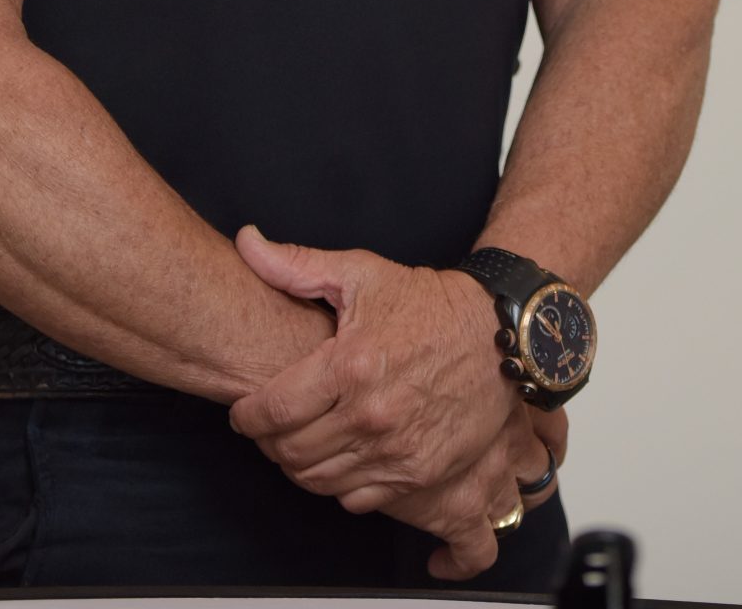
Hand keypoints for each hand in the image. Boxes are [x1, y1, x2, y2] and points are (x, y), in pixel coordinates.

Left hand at [229, 227, 557, 579]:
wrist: (499, 335)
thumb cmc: (428, 302)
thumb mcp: (362, 272)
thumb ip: (296, 263)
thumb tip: (246, 241)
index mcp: (349, 366)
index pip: (274, 412)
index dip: (247, 417)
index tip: (242, 413)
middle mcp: (370, 416)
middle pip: (290, 453)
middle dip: (268, 443)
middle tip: (268, 428)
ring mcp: (397, 452)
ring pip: (319, 481)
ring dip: (298, 466)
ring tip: (297, 443)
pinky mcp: (420, 475)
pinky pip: (358, 499)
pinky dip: (338, 486)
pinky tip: (337, 459)